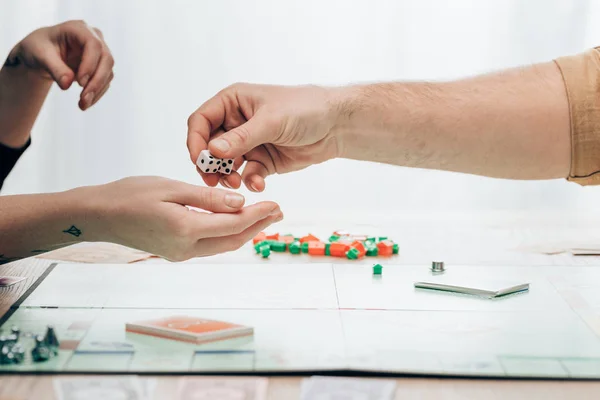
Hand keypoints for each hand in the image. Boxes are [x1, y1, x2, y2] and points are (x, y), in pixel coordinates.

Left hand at [6, 20, 113, 109]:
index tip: (79, 82)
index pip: (94, 45)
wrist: (41, 55)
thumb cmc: (38, 48)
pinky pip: (105, 82)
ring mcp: (100, 53)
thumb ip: (54, 68)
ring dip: (97, 91)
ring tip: (82, 105)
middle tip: (83, 99)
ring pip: (108, 72)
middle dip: (96, 81)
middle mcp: (94, 38)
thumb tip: (67, 84)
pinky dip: (97, 94)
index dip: (90, 64)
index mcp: (78, 28)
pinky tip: (85, 103)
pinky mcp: (101, 67)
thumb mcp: (40, 56)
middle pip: (106, 59)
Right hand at [80, 176, 282, 260]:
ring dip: (245, 232)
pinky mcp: (175, 252)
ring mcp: (180, 254)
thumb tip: (240, 202)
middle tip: (279, 212)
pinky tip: (235, 222)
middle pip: (232, 241)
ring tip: (264, 216)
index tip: (277, 204)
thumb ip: (208, 198)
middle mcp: (185, 248)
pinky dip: (227, 234)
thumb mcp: (170, 187)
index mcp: (185, 229)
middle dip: (258, 227)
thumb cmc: (130, 194)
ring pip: (222, 246)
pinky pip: (209, 245)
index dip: (258, 215)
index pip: (233, 225)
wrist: (98, 216)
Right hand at [187, 83, 344, 191]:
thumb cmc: (305, 109)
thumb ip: (241, 138)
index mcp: (232, 102)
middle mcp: (236, 122)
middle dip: (210, 165)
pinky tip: (260, 184)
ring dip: (228, 177)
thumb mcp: (271, 121)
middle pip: (209, 147)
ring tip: (236, 184)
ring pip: (226, 165)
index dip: (196, 141)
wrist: (336, 126)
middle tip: (214, 181)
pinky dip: (251, 181)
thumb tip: (211, 151)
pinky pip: (247, 175)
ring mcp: (249, 143)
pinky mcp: (262, 161)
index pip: (201, 121)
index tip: (200, 160)